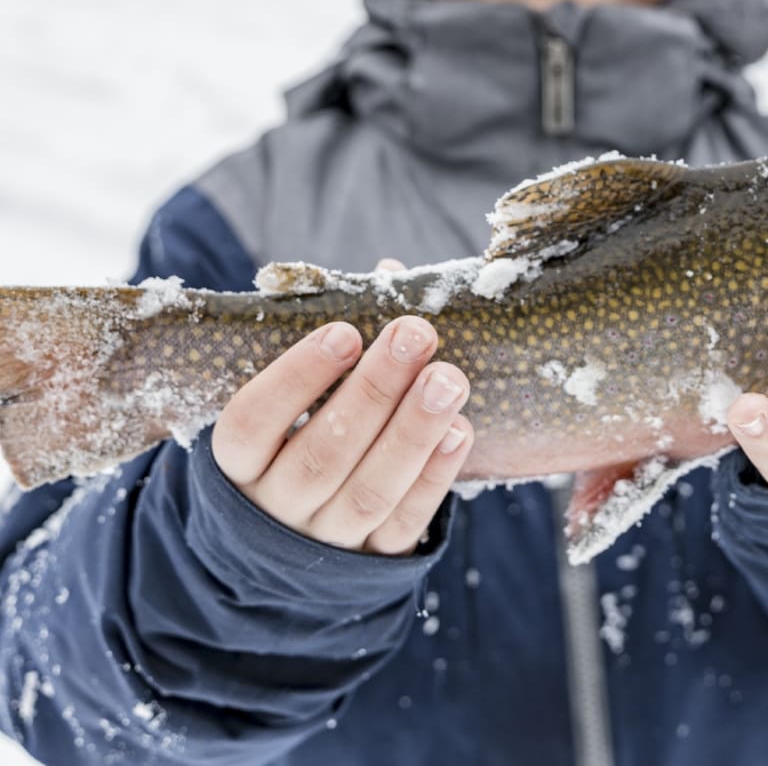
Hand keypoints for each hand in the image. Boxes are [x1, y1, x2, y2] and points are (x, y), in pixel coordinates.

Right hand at [211, 313, 472, 553]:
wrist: (292, 542)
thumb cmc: (296, 435)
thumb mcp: (294, 394)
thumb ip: (336, 339)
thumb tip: (391, 275)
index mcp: (237, 463)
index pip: (252, 422)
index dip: (295, 377)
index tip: (344, 331)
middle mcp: (274, 508)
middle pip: (322, 454)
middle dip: (374, 390)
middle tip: (416, 333)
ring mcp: (323, 541)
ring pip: (368, 491)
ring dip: (413, 430)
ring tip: (449, 378)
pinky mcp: (372, 563)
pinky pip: (403, 524)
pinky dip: (433, 478)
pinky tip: (459, 431)